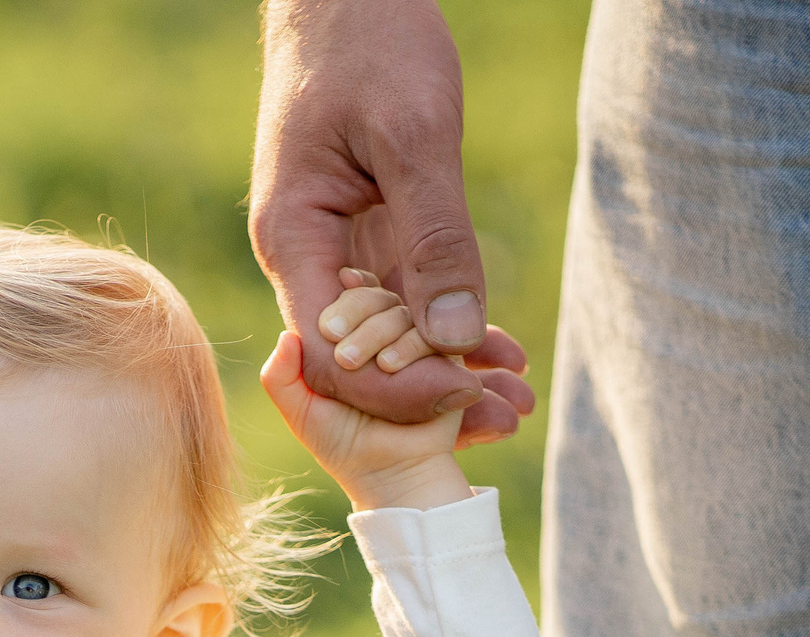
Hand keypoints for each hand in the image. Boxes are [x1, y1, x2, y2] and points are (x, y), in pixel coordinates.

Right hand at [250, 0, 535, 442]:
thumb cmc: (371, 46)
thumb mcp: (414, 136)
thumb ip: (434, 238)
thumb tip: (454, 339)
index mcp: (292, 239)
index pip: (331, 353)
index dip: (395, 390)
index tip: (465, 395)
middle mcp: (305, 257)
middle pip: (359, 358)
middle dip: (429, 395)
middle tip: (510, 416)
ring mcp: (334, 248)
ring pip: (386, 335)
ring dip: (445, 369)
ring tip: (517, 396)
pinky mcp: (366, 234)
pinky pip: (403, 300)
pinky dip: (448, 326)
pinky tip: (500, 348)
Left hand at [263, 284, 471, 511]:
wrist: (391, 475)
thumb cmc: (343, 445)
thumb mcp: (300, 412)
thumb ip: (280, 378)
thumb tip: (286, 336)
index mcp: (354, 337)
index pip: (351, 295)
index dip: (342, 296)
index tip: (325, 320)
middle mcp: (388, 336)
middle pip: (377, 295)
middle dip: (355, 310)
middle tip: (337, 346)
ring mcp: (418, 346)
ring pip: (403, 310)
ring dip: (378, 329)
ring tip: (360, 363)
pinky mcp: (446, 361)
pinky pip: (432, 333)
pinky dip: (409, 343)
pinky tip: (389, 366)